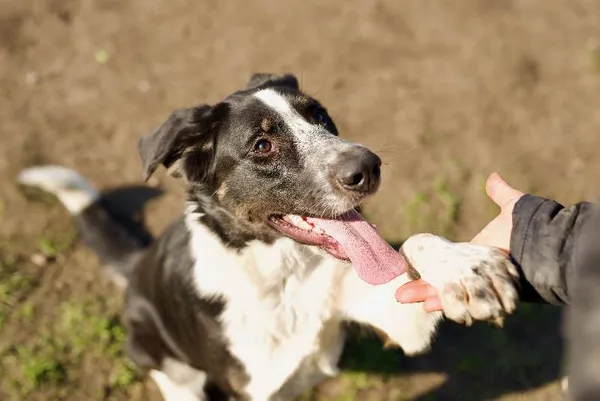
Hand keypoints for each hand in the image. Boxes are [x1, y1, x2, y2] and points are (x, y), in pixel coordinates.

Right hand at [395, 172, 524, 311]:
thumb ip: (500, 194)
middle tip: (399, 292)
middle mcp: (477, 275)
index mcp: (478, 257)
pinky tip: (426, 305)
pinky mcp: (485, 296)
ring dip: (426, 296)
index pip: (449, 266)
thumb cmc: (529, 226)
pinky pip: (460, 303)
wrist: (545, 245)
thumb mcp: (511, 208)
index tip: (412, 269)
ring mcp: (480, 286)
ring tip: (403, 297)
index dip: (431, 270)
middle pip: (443, 284)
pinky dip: (443, 303)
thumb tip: (493, 177)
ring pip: (448, 296)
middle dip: (421, 288)